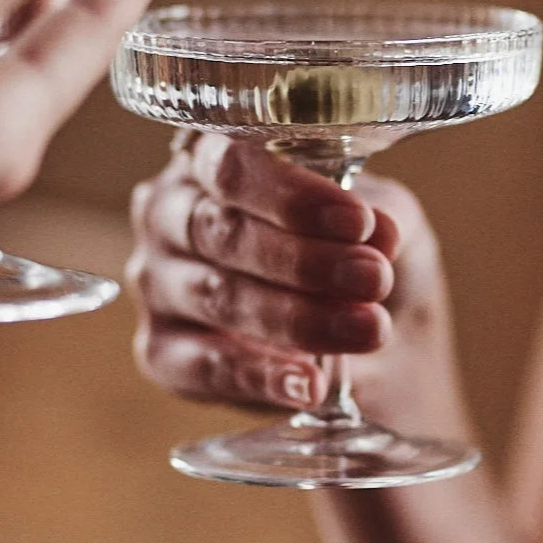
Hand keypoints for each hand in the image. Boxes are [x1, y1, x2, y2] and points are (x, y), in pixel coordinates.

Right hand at [127, 133, 473, 439]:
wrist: (369, 348)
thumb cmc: (358, 256)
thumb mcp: (384, 220)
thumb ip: (380, 214)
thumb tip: (379, 232)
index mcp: (210, 158)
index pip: (231, 164)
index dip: (292, 194)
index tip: (359, 222)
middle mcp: (168, 213)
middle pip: (220, 231)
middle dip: (304, 258)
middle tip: (373, 278)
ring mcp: (158, 284)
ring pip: (216, 295)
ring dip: (297, 316)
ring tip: (368, 329)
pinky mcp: (162, 353)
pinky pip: (205, 367)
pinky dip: (262, 376)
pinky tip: (311, 383)